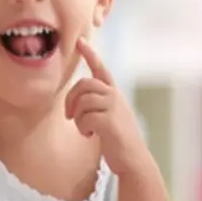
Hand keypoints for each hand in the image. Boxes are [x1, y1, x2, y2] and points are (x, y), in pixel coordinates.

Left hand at [65, 37, 147, 175]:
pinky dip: (82, 128)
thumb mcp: (110, 117)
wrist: (133, 160)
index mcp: (115, 95)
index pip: (101, 69)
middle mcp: (115, 97)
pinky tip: (89, 136)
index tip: (80, 41)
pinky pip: (84, 118)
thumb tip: (76, 101)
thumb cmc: (118, 141)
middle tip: (68, 115)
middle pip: (84, 84)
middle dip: (71, 98)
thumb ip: (98, 104)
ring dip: (77, 117)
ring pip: (83, 101)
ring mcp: (114, 108)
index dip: (90, 54)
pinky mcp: (109, 121)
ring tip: (84, 129)